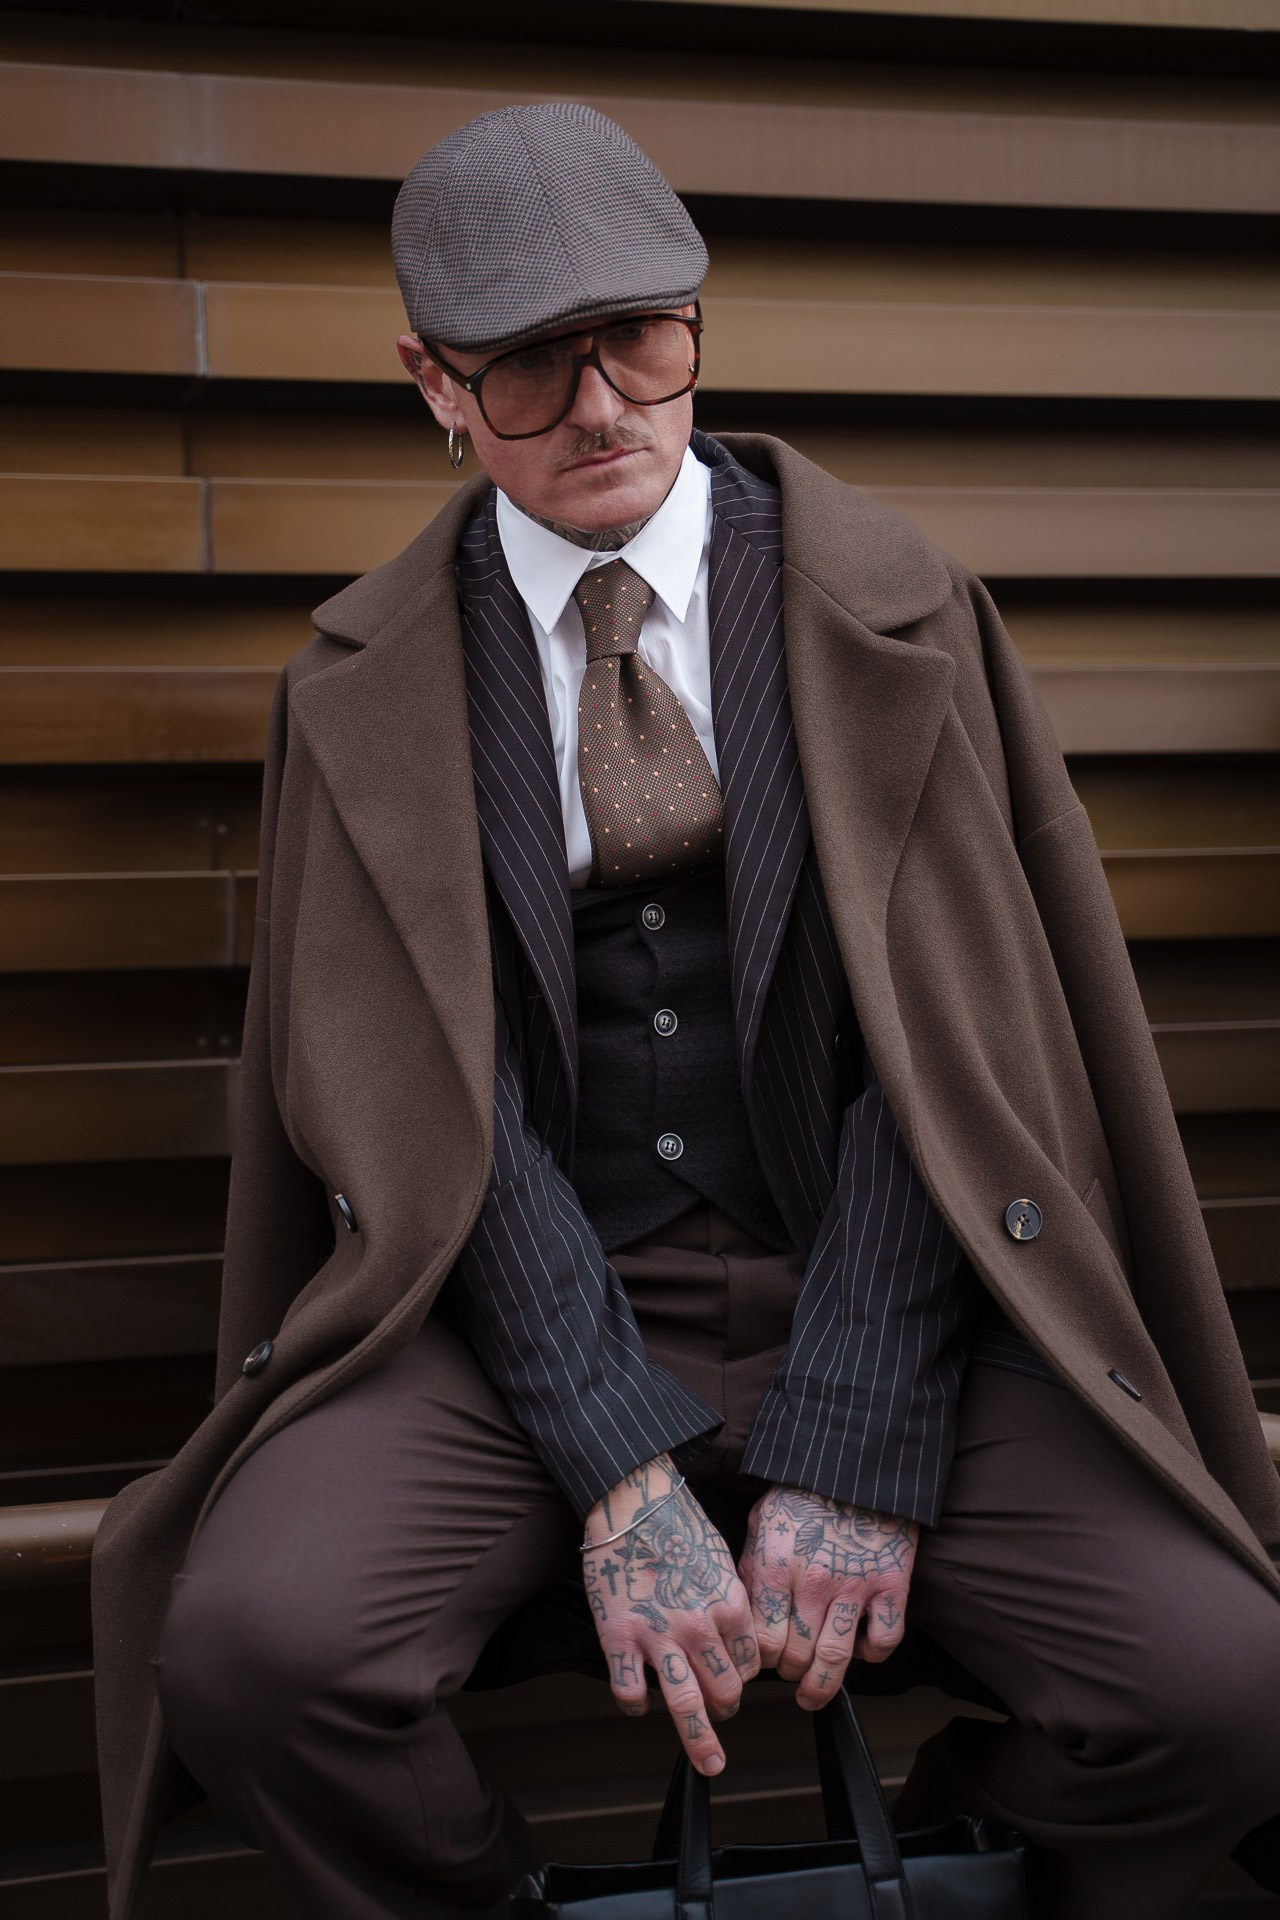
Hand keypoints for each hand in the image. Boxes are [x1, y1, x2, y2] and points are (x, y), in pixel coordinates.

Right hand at [582, 1456, 760, 1775]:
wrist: (632, 1500)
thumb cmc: (678, 1524)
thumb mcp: (722, 1560)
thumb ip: (731, 1603)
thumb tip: (735, 1641)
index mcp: (730, 1605)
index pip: (750, 1666)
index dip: (744, 1678)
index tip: (735, 1679)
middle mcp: (699, 1626)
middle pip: (725, 1693)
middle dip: (725, 1709)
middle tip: (720, 1712)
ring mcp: (659, 1636)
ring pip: (686, 1707)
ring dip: (700, 1739)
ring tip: (709, 1761)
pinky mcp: (620, 1639)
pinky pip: (632, 1694)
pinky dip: (637, 1705)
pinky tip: (638, 1700)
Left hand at [739, 1487, 916, 1709]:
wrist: (855, 1465)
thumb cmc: (803, 1493)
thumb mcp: (761, 1522)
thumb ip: (750, 1567)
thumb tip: (741, 1613)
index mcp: (775, 1566)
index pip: (761, 1639)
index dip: (758, 1660)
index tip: (760, 1662)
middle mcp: (813, 1582)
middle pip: (795, 1657)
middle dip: (788, 1673)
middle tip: (788, 1672)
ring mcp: (855, 1586)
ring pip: (835, 1660)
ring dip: (821, 1687)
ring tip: (812, 1694)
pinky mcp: (891, 1585)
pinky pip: (883, 1640)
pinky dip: (871, 1654)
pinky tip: (859, 1649)